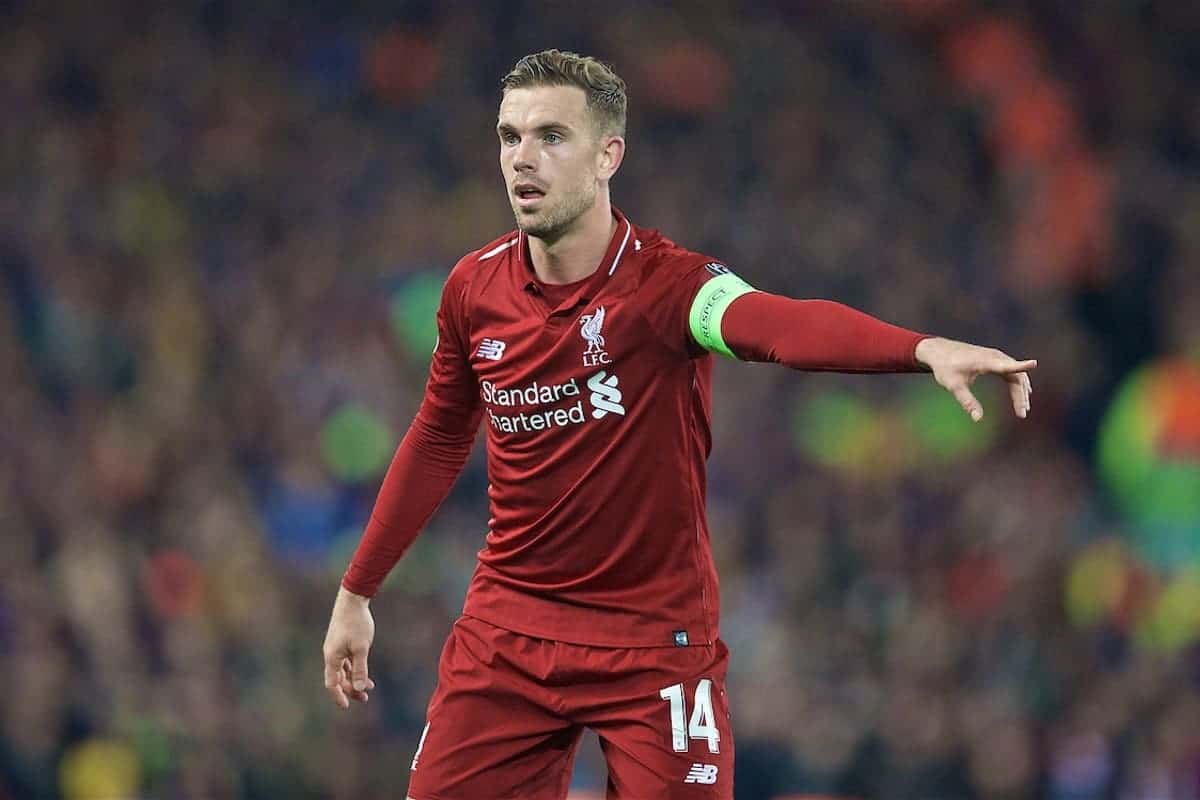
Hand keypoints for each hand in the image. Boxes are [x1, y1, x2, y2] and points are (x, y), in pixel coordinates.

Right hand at [322, 586, 375, 708]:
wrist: (352, 600)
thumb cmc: (357, 623)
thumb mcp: (362, 648)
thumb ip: (360, 669)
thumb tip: (359, 689)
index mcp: (332, 657)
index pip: (332, 684)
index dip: (338, 696)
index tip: (346, 707)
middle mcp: (331, 655)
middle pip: (338, 679)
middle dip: (350, 690)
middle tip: (365, 698)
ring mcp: (335, 648)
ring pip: (343, 670)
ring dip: (354, 680)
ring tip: (369, 687)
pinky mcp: (341, 643)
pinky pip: (346, 662)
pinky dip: (354, 669)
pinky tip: (364, 672)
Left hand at [914, 337, 1036, 421]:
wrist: (939, 350)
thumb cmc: (945, 367)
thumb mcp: (954, 386)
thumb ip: (966, 402)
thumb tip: (977, 419)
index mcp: (984, 361)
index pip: (1006, 365)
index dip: (1020, 365)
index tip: (1034, 363)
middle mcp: (994, 356)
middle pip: (1015, 376)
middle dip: (1020, 395)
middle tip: (1022, 414)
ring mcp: (996, 356)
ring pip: (1015, 374)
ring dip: (1020, 391)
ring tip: (1022, 409)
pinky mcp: (994, 358)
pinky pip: (1011, 371)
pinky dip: (1017, 384)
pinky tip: (1021, 395)